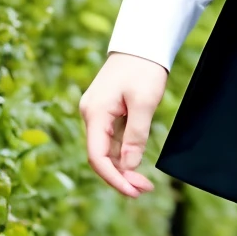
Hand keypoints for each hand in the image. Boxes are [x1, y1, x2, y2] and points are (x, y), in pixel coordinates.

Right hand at [79, 53, 168, 196]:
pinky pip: (111, 140)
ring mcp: (97, 113)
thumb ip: (135, 135)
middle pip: (100, 156)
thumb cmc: (143, 69)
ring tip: (144, 184)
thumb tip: (129, 165)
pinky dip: (123, 154)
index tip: (134, 192)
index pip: (97, 157)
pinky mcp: (107, 111)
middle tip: (145, 190)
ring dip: (123, 168)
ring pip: (106, 150)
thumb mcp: (144, 102)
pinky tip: (136, 165)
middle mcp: (91, 115)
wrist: (142, 43)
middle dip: (121, 176)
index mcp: (95, 114)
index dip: (114, 178)